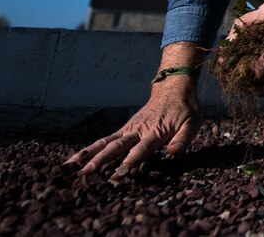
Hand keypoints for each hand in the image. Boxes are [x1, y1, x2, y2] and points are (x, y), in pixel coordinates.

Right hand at [64, 43, 202, 178]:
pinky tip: (76, 160)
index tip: (117, 176)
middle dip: (100, 161)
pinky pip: (106, 140)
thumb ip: (183, 139)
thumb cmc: (186, 108)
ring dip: (88, 155)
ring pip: (105, 143)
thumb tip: (172, 153)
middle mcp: (138, 130)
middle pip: (116, 147)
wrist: (173, 86)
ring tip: (70, 169)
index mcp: (155, 131)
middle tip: (85, 174)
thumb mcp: (193, 122)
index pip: (141, 150)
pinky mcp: (125, 129)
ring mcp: (129, 129)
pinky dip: (90, 149)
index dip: (129, 163)